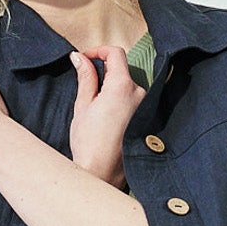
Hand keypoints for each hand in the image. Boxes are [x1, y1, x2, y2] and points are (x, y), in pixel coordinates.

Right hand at [68, 45, 147, 188]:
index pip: (116, 53)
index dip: (99, 51)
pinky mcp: (146, 120)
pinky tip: (108, 118)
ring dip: (113, 89)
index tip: (86, 59)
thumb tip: (80, 58)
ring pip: (128, 87)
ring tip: (97, 109)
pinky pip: (134, 102)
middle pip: (122, 70)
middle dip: (104, 73)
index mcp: (123, 86)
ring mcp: (146, 108)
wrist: (101, 174)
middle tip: (87, 87)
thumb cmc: (90, 144)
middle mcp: (140, 94)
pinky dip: (121, 102)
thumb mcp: (83, 106)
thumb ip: (85, 77)